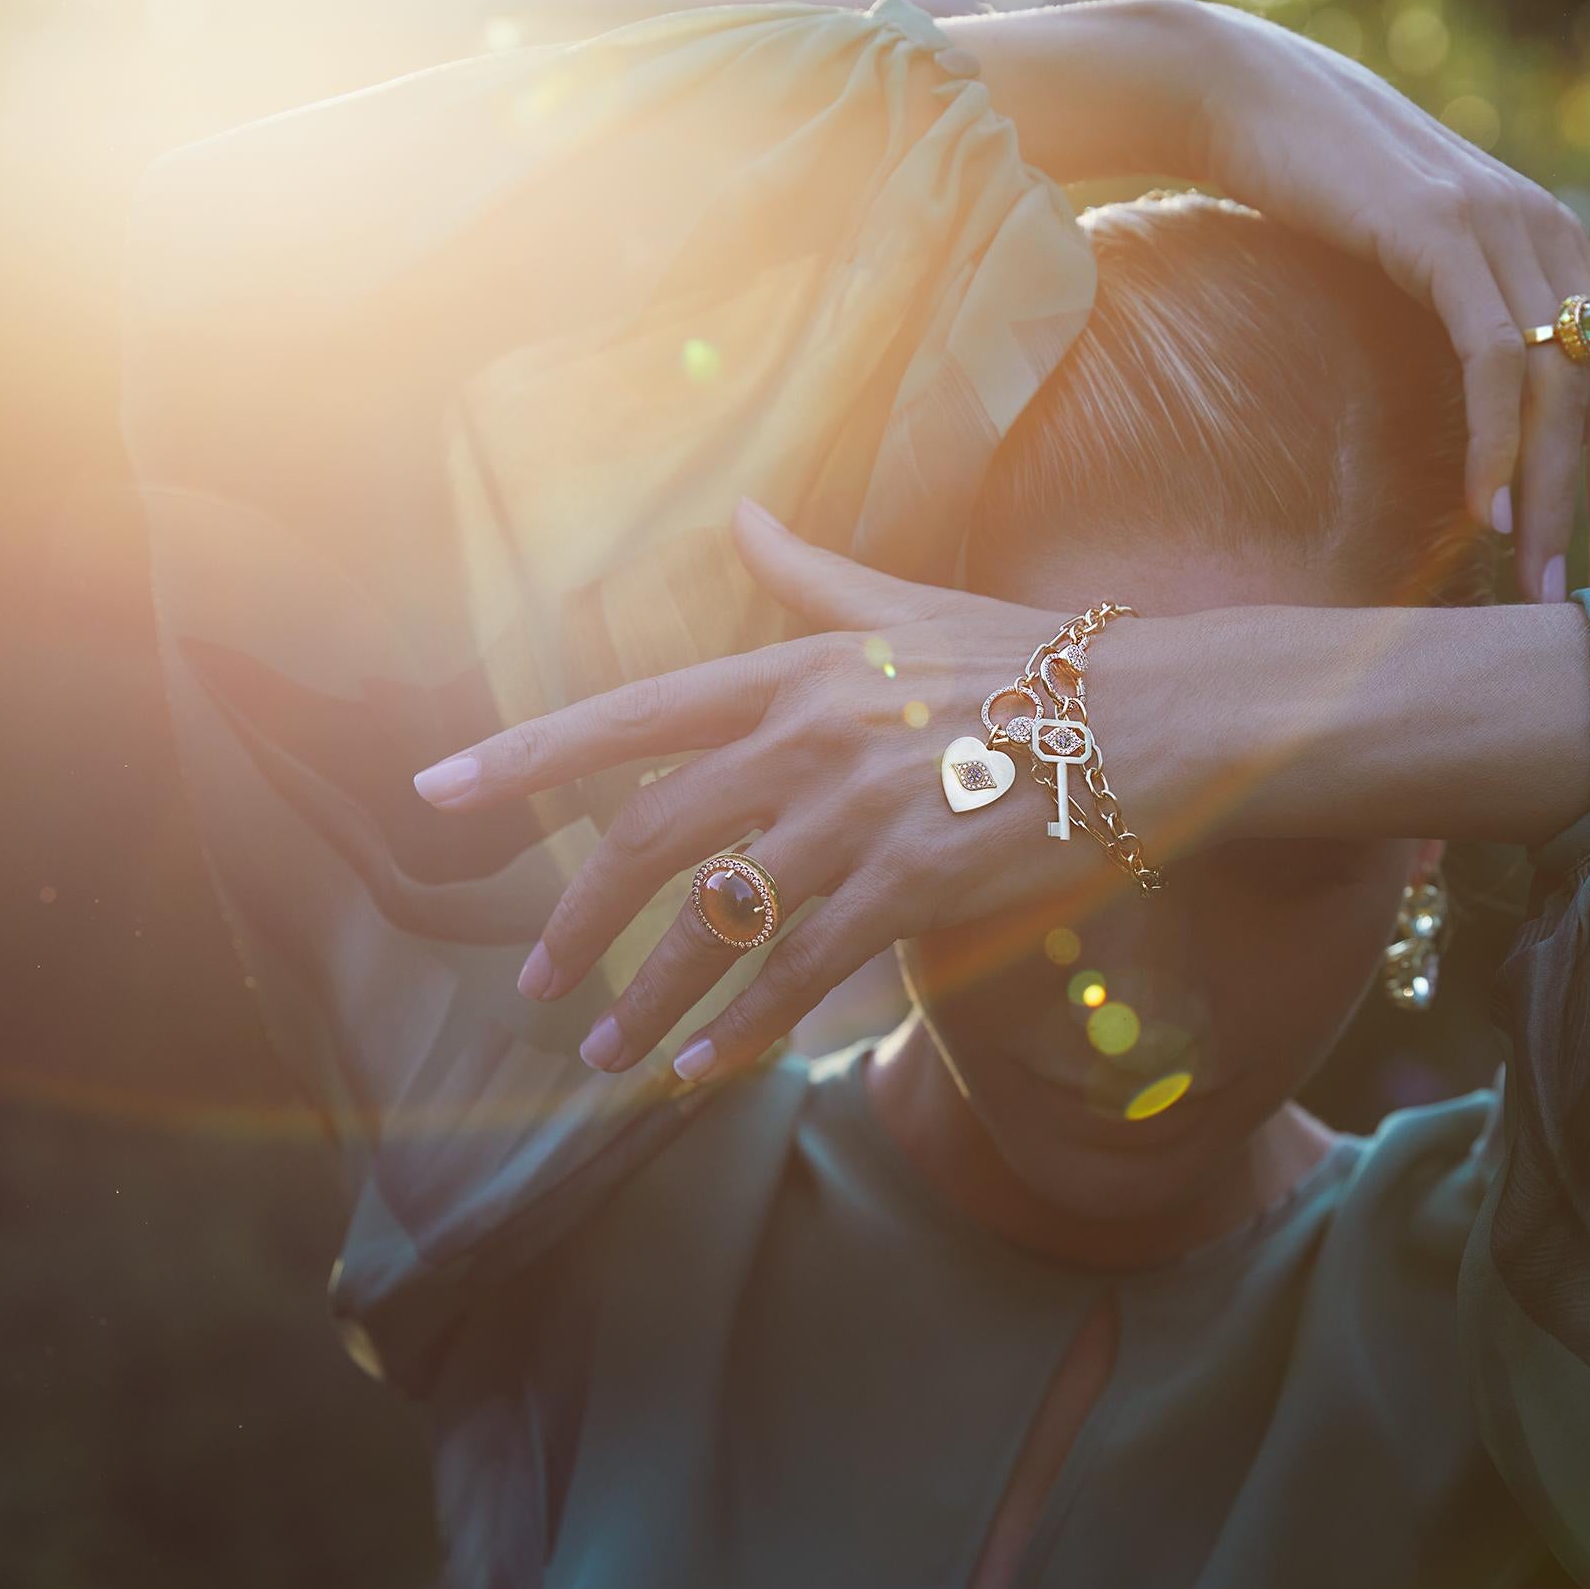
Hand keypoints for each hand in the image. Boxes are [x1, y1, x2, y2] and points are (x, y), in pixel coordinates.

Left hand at [408, 500, 1143, 1086]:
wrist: (1153, 717)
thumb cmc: (1030, 662)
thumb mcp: (906, 609)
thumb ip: (807, 577)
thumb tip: (744, 518)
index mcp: (794, 674)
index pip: (628, 721)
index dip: (524, 760)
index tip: (436, 793)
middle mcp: (808, 742)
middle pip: (649, 839)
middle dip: (575, 920)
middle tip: (536, 982)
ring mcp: (858, 818)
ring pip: (717, 923)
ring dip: (648, 999)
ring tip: (604, 1055)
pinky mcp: (914, 889)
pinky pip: (800, 975)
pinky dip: (740, 1030)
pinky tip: (699, 1070)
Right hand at [1180, 0, 1589, 595]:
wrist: (1249, 100)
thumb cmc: (1317, 201)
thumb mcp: (1418, 271)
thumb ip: (1469, 327)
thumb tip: (1485, 433)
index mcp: (1559, 254)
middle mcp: (1552, 239)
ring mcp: (1502, 230)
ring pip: (1564, 388)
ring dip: (1559, 500)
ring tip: (1546, 591)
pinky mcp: (1440, 230)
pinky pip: (1490, 356)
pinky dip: (1496, 442)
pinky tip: (1485, 515)